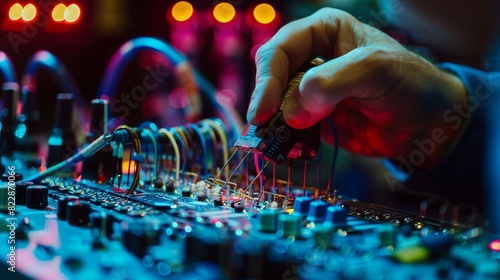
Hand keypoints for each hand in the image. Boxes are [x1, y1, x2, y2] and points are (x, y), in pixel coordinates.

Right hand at [247, 8, 466, 168]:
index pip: (282, 48)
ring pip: (275, 101)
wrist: (426, 123)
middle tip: (264, 123)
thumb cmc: (409, 83)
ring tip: (271, 139)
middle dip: (267, 98)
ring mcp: (310, 89)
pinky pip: (287, 125)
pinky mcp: (312, 116)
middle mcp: (312, 57)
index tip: (266, 109)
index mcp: (324, 31)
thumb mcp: (376, 70)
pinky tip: (284, 145)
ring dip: (271, 120)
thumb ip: (333, 83)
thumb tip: (293, 110)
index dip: (269, 77)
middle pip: (271, 73)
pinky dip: (282, 136)